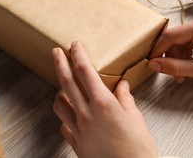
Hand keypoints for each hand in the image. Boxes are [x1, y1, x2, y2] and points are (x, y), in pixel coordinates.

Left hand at [52, 41, 156, 157]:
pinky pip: (64, 124)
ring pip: (59, 103)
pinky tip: (72, 114)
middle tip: (55, 52)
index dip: (78, 55)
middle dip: (60, 63)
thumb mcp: (135, 118)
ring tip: (64, 86)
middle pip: (67, 82)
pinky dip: (66, 115)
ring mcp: (78, 129)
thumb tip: (122, 86)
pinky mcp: (75, 142)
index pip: (85, 71)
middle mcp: (86, 113)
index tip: (74, 45)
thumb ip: (125, 99)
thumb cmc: (137, 149)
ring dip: (60, 91)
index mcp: (103, 103)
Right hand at [148, 13, 192, 88]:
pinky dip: (186, 54)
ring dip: (179, 58)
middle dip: (171, 57)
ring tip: (184, 76)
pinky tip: (190, 67)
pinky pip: (189, 41)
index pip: (171, 36)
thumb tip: (152, 65)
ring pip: (181, 41)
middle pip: (175, 39)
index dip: (158, 50)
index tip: (150, 63)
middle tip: (175, 77)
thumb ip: (176, 67)